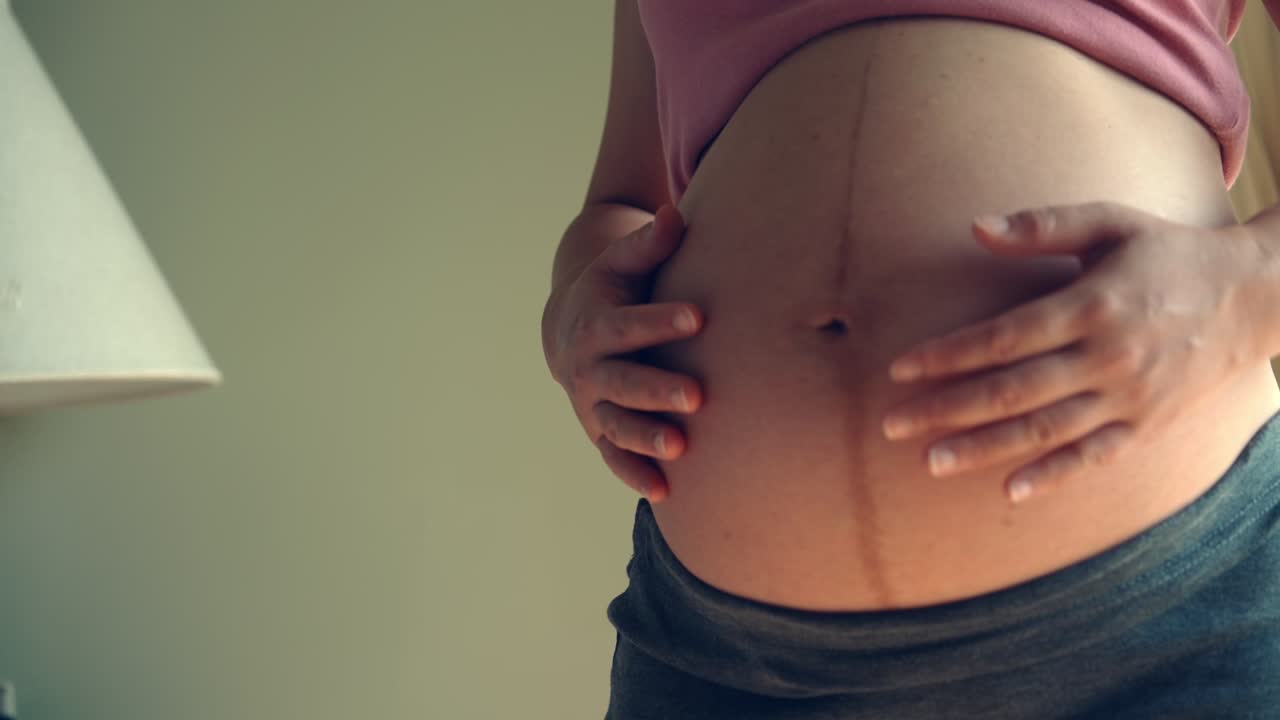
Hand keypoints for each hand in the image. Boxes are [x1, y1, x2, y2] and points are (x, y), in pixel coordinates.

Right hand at [543, 204, 703, 502]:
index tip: (700, 316)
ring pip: (617, 426)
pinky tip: (664, 493)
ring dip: (646, 439)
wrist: (570, 330)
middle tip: (698, 396)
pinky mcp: (601, 433)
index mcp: (596, 325)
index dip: (660, 321)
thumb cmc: (612, 291)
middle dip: (657, 390)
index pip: (628, 324)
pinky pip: (615, 459)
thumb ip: (650, 244)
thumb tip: (676, 214)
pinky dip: (634, 475)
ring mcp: (593, 406)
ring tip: (682, 448)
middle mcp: (588, 370)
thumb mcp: (623, 263)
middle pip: (622, 382)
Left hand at [879, 202, 1262, 503]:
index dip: (947, 356)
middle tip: (892, 426)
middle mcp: (1107, 356)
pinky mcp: (1148, 424)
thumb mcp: (1111, 223)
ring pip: (1045, 431)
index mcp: (1090, 305)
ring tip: (930, 462)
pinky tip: (1009, 490)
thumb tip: (975, 227)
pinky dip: (1052, 476)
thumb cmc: (1170, 254)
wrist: (1258, 295)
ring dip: (983, 449)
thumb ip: (1043, 226)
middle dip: (946, 410)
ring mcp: (1129, 396)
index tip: (899, 370)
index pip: (1003, 337)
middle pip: (1012, 391)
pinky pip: (1093, 457)